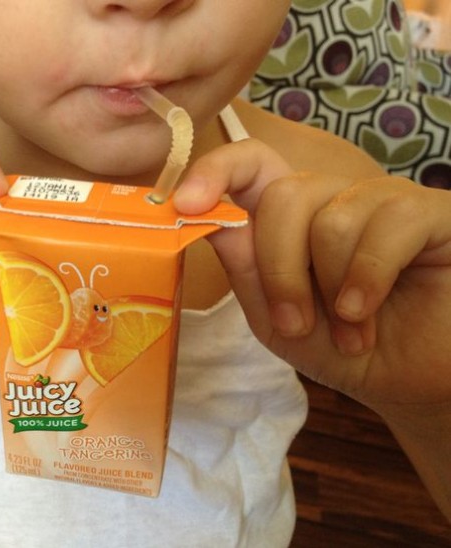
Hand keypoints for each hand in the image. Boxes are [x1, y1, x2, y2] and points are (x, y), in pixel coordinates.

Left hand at [173, 139, 450, 417]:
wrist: (414, 384)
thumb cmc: (345, 350)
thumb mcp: (278, 319)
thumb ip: (246, 270)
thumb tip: (208, 220)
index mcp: (292, 219)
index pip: (252, 165)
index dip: (215, 172)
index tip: (185, 205)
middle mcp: (335, 198)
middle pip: (284, 197)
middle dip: (280, 269)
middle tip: (294, 323)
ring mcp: (383, 200)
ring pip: (331, 217)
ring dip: (331, 288)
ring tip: (350, 330)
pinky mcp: (431, 212)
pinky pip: (386, 223)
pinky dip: (367, 277)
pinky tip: (366, 313)